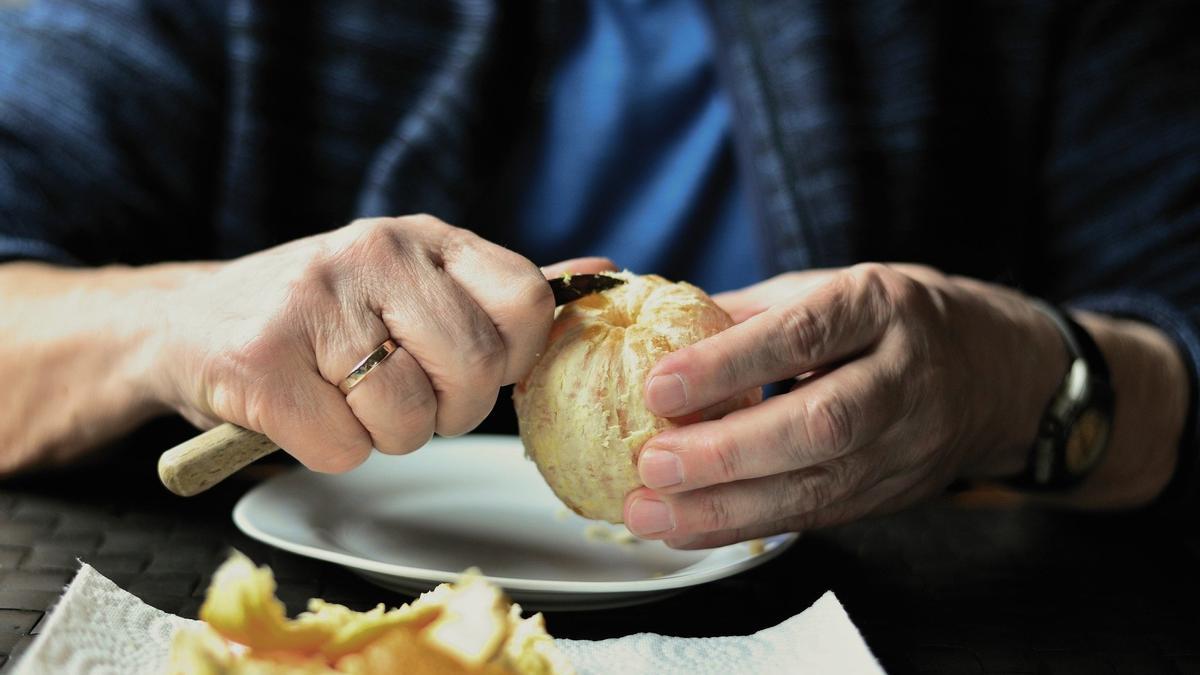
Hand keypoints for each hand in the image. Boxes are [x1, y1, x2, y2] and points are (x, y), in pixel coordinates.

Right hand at [149, 215, 607, 471]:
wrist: (188, 324)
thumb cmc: (322, 318)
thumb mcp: (414, 286)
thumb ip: (503, 293)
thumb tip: (606, 275)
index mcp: (423, 237)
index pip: (528, 302)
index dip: (506, 359)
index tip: (461, 366)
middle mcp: (373, 251)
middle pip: (473, 371)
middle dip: (445, 410)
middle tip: (399, 393)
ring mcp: (312, 300)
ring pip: (408, 420)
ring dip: (380, 435)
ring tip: (340, 396)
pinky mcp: (259, 359)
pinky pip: (343, 449)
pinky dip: (326, 450)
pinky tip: (299, 409)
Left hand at [622, 263, 1065, 546]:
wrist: (999, 372)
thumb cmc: (895, 320)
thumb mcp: (834, 288)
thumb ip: (753, 312)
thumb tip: (660, 329)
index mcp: (880, 306)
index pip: (802, 335)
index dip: (728, 364)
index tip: (659, 385)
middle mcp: (901, 376)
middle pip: (819, 423)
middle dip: (728, 452)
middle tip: (652, 463)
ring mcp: (906, 444)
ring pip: (819, 485)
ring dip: (726, 509)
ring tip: (652, 513)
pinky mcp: (894, 493)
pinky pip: (817, 517)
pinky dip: (747, 527)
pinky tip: (689, 529)